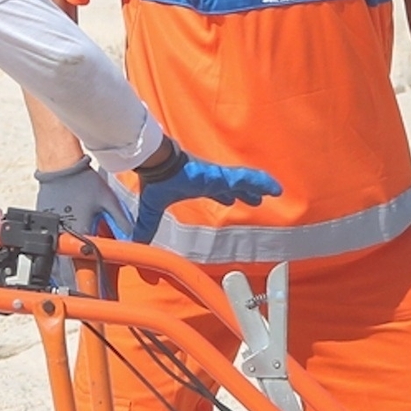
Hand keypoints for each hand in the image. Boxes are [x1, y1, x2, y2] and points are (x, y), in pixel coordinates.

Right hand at [36, 155, 134, 285]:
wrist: (59, 166)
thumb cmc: (83, 181)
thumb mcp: (108, 200)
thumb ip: (121, 221)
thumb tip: (134, 238)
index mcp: (79, 232)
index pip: (85, 267)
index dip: (93, 285)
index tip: (101, 297)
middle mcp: (60, 235)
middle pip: (66, 271)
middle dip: (76, 286)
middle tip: (89, 297)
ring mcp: (49, 231)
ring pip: (55, 263)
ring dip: (65, 276)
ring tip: (74, 288)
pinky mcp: (44, 225)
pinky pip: (49, 250)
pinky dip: (56, 261)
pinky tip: (63, 268)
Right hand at [133, 147, 281, 245]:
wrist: (156, 165)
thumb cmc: (155, 181)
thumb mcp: (151, 209)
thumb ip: (146, 227)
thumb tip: (135, 244)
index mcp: (196, 185)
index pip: (215, 190)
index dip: (225, 195)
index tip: (231, 199)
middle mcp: (210, 179)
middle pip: (232, 186)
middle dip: (245, 192)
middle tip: (256, 199)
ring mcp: (217, 176)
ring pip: (244, 181)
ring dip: (259, 186)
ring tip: (275, 191)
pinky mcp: (221, 175)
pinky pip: (246, 178)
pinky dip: (261, 182)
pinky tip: (275, 188)